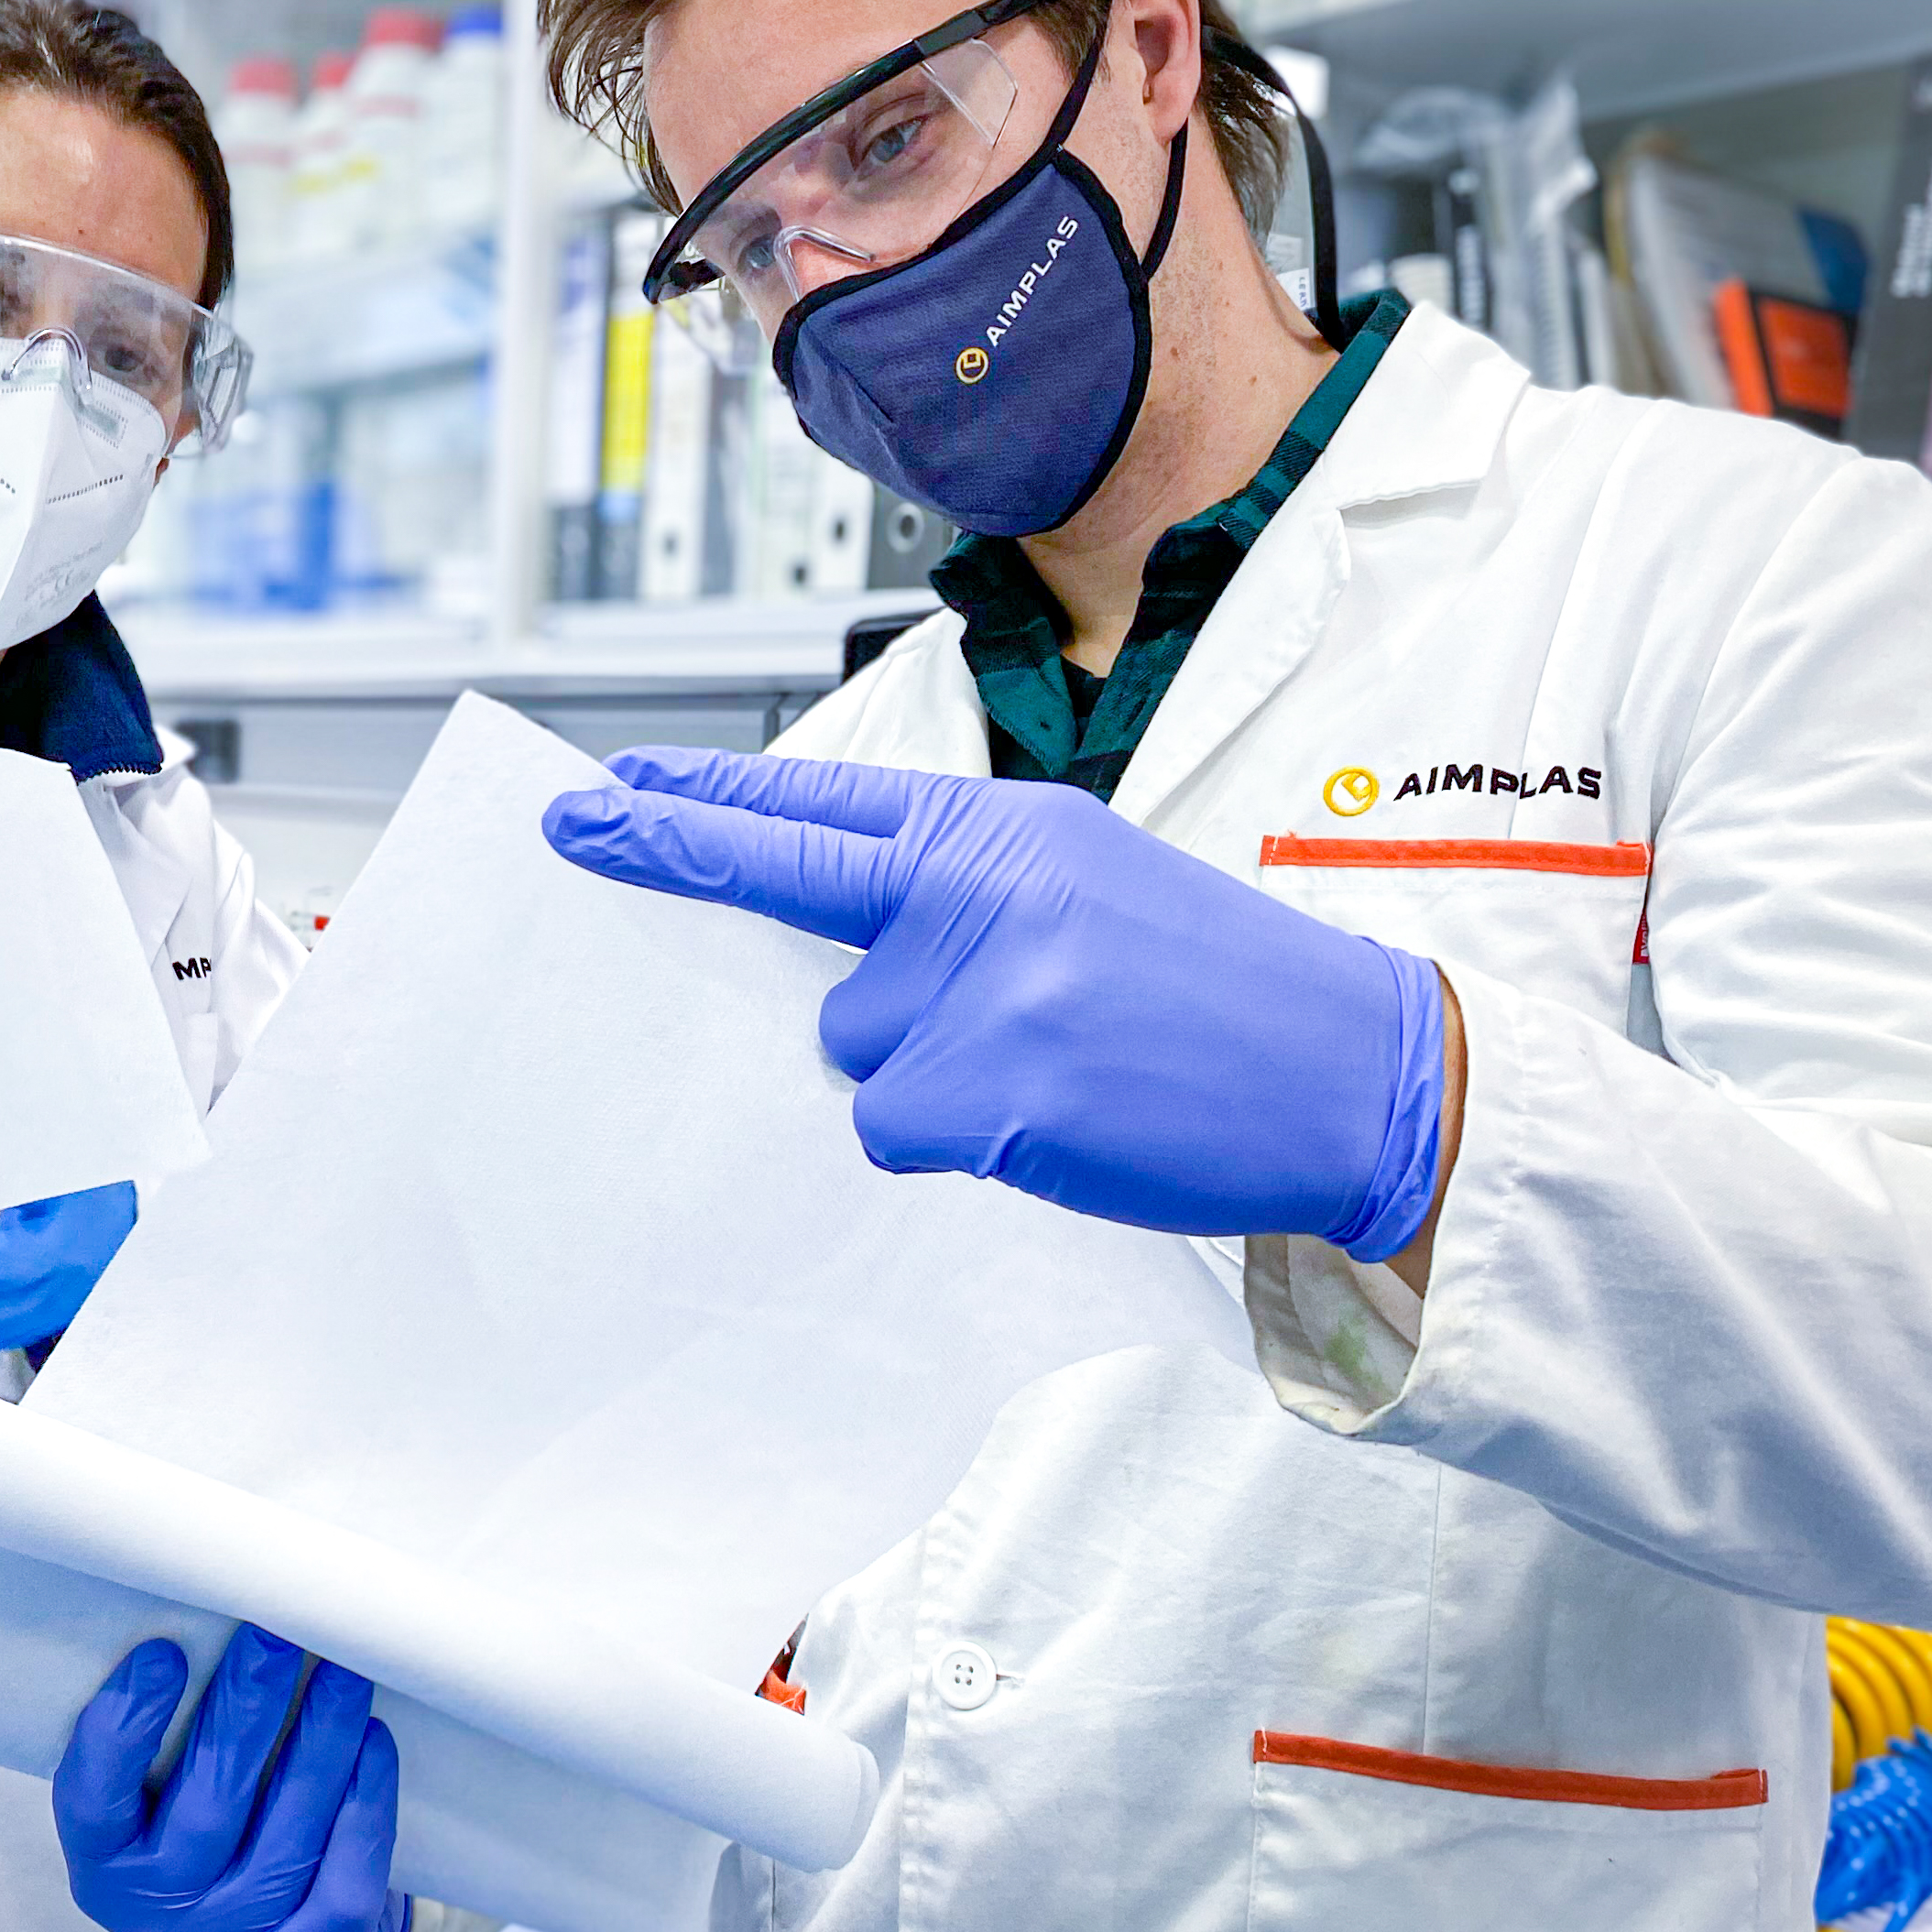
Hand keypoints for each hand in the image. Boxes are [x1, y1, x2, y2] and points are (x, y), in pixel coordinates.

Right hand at [53, 1626, 409, 1931]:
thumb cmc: (215, 1829)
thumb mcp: (164, 1793)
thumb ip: (171, 1732)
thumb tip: (202, 1614)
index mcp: (104, 1865)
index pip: (93, 1801)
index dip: (123, 1729)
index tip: (163, 1653)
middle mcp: (157, 1918)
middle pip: (205, 1810)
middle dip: (244, 1712)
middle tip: (276, 1637)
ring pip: (286, 1841)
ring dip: (320, 1745)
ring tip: (341, 1675)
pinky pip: (345, 1881)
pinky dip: (364, 1805)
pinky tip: (373, 1744)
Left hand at [541, 748, 1446, 1258]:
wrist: (1352, 1072)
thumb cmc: (1218, 991)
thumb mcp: (1090, 888)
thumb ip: (964, 896)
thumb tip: (845, 950)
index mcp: (1010, 831)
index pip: (826, 803)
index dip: (708, 798)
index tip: (608, 789)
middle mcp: (987, 889)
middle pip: (796, 899)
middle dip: (679, 855)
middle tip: (579, 829)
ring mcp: (989, 988)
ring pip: (855, 1048)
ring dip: (926, 1075)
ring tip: (1052, 1067)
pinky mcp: (999, 1089)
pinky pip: (894, 1128)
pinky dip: (955, 1142)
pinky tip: (1052, 1121)